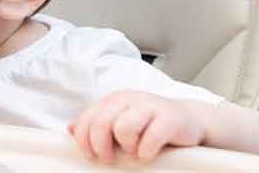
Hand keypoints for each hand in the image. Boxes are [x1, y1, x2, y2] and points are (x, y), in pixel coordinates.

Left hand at [70, 91, 205, 164]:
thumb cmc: (150, 124)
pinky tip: (148, 154)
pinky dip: (146, 152)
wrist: (188, 121)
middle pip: (101, 123)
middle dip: (101, 146)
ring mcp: (150, 106)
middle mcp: (129, 99)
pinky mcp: (170, 117)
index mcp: (113, 100)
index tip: (90, 155)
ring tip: (134, 152)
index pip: (87, 119)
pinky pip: (150, 138)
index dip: (83, 140)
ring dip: (127, 147)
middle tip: (109, 159)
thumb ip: (96, 123)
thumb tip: (70, 128)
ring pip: (123, 128)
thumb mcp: (119, 120)